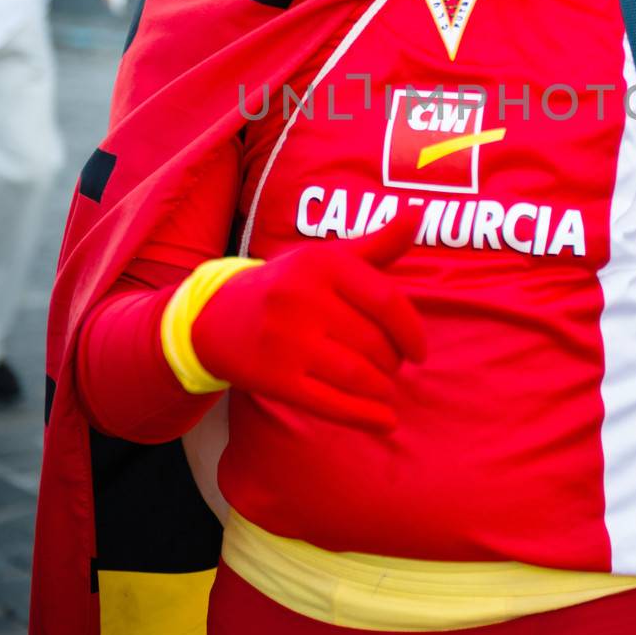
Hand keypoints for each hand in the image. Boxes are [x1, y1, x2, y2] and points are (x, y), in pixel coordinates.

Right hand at [191, 209, 425, 432]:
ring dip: (382, 389)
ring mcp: (286, 340)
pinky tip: (384, 421)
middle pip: (375, 343)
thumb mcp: (327, 259)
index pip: (387, 301)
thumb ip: (376, 244)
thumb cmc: (289, 286)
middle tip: (392, 366)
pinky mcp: (274, 377)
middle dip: (393, 362)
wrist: (215, 316)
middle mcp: (303, 297)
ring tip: (384, 388)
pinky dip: (365, 417)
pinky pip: (331, 404)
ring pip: (358, 375)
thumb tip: (418, 213)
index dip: (413, 332)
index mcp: (322, 263)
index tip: (420, 352)